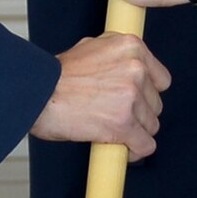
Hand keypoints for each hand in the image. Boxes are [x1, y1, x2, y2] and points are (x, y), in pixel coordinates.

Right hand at [29, 32, 171, 158]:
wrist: (35, 93)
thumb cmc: (56, 75)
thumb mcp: (91, 47)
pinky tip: (121, 148)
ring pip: (151, 126)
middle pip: (156, 104)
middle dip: (139, 114)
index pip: (161, 79)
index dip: (147, 93)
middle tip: (116, 116)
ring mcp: (131, 96)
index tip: (135, 100)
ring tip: (112, 130)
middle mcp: (136, 69)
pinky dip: (134, 151)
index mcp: (131, 47)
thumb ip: (116, 56)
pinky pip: (145, 145)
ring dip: (134, 132)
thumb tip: (127, 66)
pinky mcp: (124, 123)